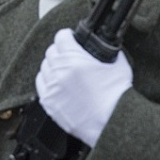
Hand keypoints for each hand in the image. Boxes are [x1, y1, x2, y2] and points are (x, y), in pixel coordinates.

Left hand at [36, 28, 132, 147]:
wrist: (113, 123)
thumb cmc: (117, 98)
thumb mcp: (118, 65)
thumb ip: (108, 52)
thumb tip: (105, 46)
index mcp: (75, 59)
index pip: (61, 37)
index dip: (68, 36)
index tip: (71, 38)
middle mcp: (60, 72)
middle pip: (51, 51)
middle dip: (61, 50)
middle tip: (70, 55)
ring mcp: (53, 89)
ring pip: (44, 67)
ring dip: (53, 65)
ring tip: (65, 70)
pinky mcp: (49, 103)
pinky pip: (41, 84)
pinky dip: (48, 81)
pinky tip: (58, 83)